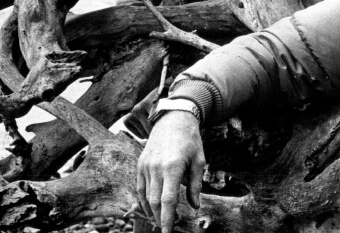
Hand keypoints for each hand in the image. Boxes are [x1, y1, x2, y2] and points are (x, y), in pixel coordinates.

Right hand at [136, 110, 204, 232]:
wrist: (173, 118)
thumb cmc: (190, 140)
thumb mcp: (199, 161)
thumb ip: (195, 185)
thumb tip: (195, 206)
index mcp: (172, 167)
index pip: (167, 200)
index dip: (167, 219)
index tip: (168, 232)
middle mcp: (156, 167)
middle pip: (155, 202)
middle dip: (160, 218)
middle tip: (166, 229)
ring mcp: (146, 166)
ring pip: (146, 196)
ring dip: (152, 211)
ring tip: (160, 221)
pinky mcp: (141, 164)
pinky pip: (140, 187)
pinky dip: (144, 200)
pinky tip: (151, 209)